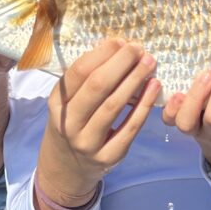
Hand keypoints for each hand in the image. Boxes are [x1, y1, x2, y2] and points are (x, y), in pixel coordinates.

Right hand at [36, 39, 160, 209]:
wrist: (67, 168)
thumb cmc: (73, 123)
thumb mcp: (68, 102)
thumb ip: (86, 78)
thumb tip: (116, 47)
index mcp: (56, 104)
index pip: (78, 73)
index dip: (101, 54)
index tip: (119, 41)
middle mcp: (69, 124)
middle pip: (97, 86)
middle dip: (121, 63)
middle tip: (138, 48)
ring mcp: (88, 143)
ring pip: (114, 105)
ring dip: (134, 79)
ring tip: (149, 62)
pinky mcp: (109, 156)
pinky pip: (130, 127)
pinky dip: (144, 105)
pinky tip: (154, 87)